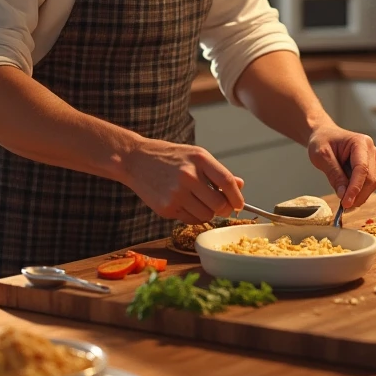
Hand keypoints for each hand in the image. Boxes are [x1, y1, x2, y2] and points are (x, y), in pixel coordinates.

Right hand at [120, 138, 244, 222]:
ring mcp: (176, 193)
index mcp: (199, 159)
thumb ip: (217, 172)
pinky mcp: (166, 208)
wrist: (135, 160)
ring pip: (206, 216)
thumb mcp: (195, 156)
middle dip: (224, 208)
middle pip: (219, 204)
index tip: (239, 204)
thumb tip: (240, 185)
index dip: (237, 197)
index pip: (227, 182)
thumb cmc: (169, 157)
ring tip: (198, 201)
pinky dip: (193, 216)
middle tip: (220, 206)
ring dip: (207, 213)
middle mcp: (188, 175)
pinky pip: (190, 220)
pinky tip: (184, 203)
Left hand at [307, 123, 375, 209]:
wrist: (325, 135)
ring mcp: (373, 159)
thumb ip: (334, 174)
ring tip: (343, 199)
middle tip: (343, 206)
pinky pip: (367, 184)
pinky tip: (347, 193)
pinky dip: (358, 192)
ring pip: (371, 184)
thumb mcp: (321, 156)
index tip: (346, 203)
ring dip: (358, 195)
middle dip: (357, 195)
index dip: (355, 188)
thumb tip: (343, 195)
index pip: (361, 169)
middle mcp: (371, 150)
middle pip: (370, 179)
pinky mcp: (372, 167)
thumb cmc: (322, 141)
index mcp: (360, 142)